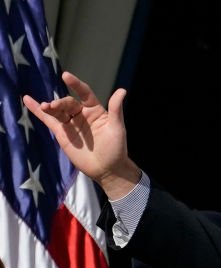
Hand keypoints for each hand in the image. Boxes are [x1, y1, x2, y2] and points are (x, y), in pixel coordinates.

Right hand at [22, 71, 140, 198]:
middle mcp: (81, 114)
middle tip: (54, 106)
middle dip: (60, 102)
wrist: (107, 169)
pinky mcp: (61, 133)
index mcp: (95, 110)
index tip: (66, 76)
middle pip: (68, 103)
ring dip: (50, 107)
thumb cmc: (116, 149)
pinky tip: (28, 100)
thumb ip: (116, 109)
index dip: (76, 85)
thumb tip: (122, 90)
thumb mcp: (117, 128)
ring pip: (57, 110)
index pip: (84, 93)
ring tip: (45, 106)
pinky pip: (48, 120)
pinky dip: (38, 111)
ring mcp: (71, 123)